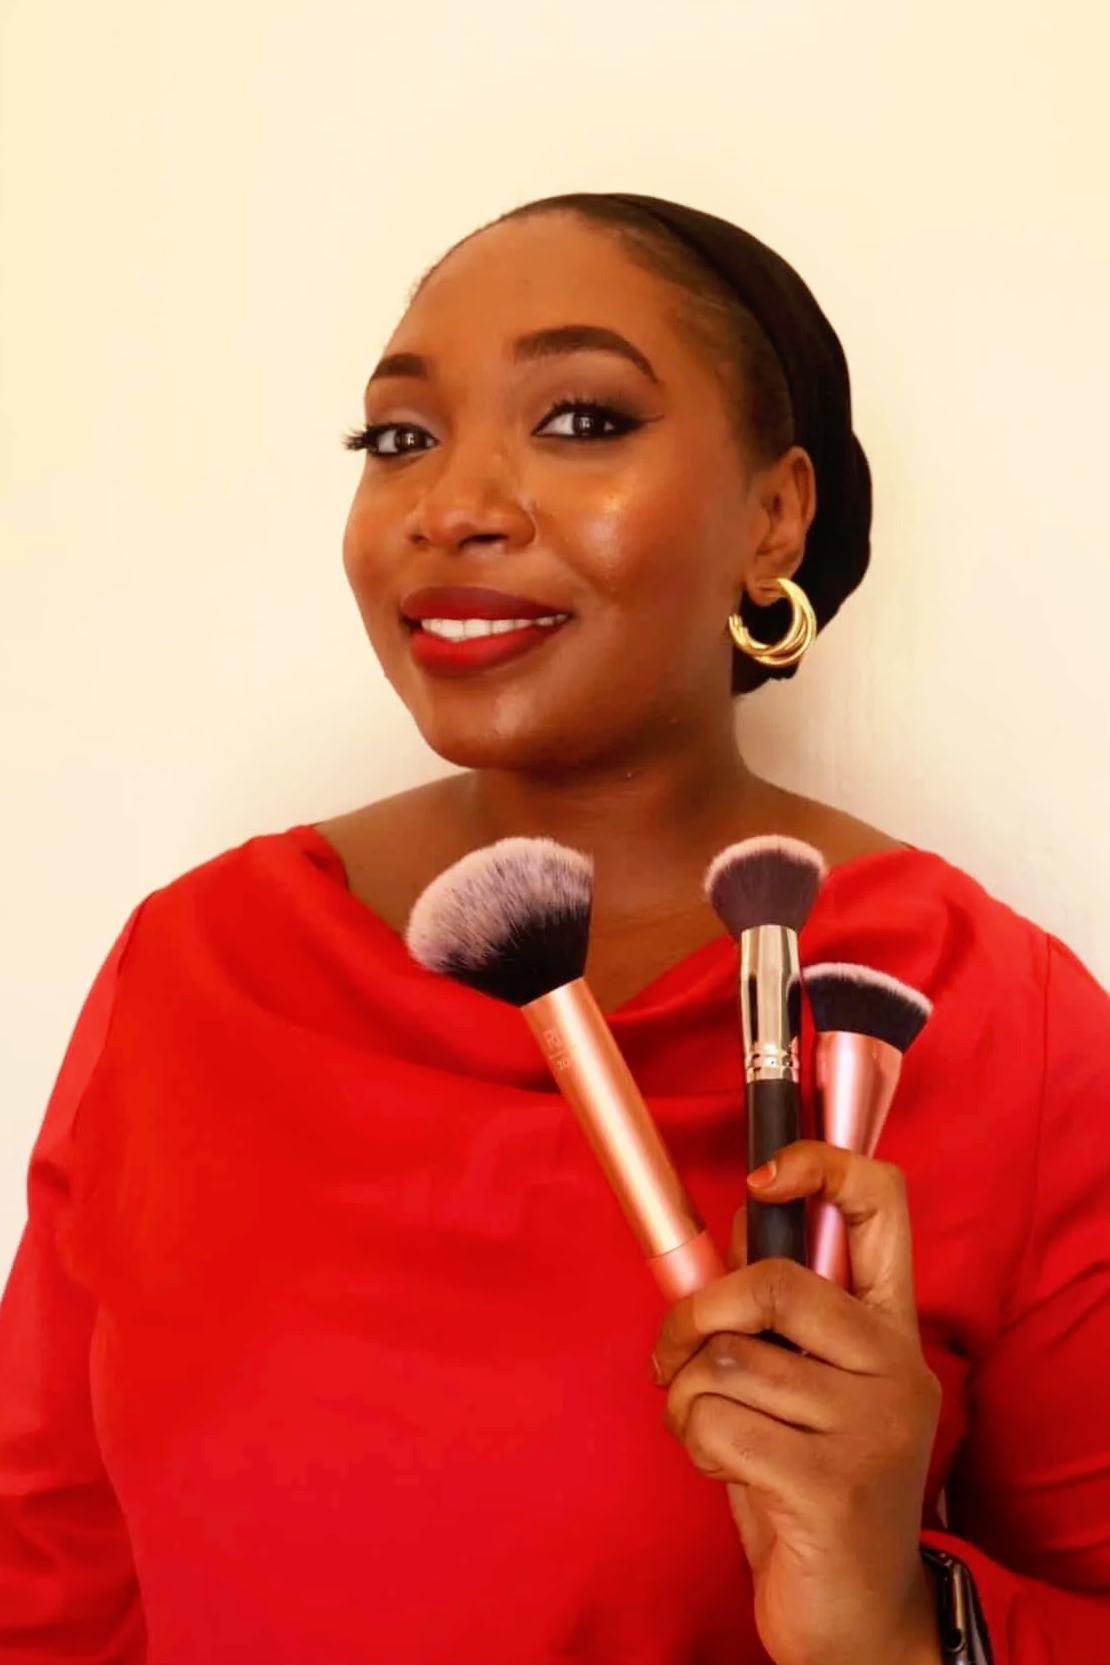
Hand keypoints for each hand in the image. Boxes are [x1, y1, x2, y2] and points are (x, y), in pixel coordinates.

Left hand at [652, 1142, 943, 1664]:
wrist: (860, 1618)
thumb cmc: (813, 1483)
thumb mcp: (806, 1384)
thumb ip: (783, 1309)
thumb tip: (737, 1219)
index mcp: (891, 1324)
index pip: (882, 1204)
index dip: (819, 1165)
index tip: (761, 1178)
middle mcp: (895, 1363)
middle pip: (769, 1282)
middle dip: (691, 1318)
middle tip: (675, 1360)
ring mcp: (871, 1424)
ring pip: (726, 1360)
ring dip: (686, 1399)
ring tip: (709, 1432)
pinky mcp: (833, 1484)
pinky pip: (717, 1422)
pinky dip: (695, 1442)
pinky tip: (724, 1469)